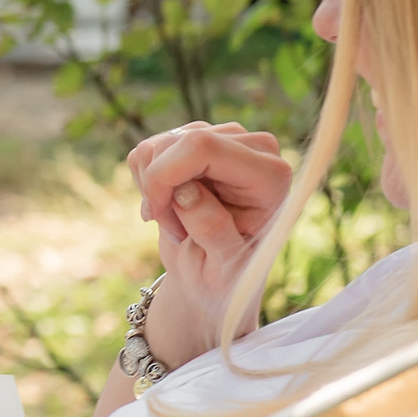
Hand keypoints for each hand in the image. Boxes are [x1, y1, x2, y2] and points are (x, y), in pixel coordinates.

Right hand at [126, 122, 293, 371]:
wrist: (213, 274)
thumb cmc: (225, 276)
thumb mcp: (224, 268)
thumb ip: (213, 229)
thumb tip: (186, 192)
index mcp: (270, 175)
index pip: (203, 147)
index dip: (166, 176)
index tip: (159, 215)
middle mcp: (252, 148)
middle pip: (179, 141)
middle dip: (158, 187)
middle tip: (173, 229)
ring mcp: (223, 140)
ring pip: (158, 145)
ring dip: (153, 188)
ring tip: (175, 222)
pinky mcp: (196, 140)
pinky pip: (149, 150)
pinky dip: (147, 181)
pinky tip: (168, 206)